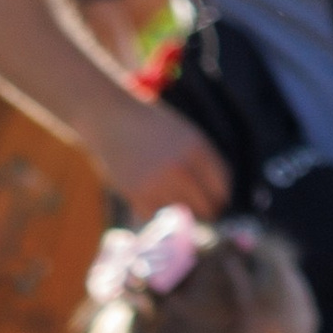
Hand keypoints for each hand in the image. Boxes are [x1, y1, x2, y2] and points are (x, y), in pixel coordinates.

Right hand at [90, 90, 229, 220]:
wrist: (111, 117)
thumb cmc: (151, 125)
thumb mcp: (185, 134)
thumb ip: (202, 162)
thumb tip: (217, 199)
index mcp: (197, 148)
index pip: (222, 186)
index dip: (221, 198)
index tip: (218, 203)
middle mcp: (180, 167)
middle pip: (205, 207)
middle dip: (204, 210)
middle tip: (199, 211)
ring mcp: (157, 183)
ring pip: (180, 213)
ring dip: (177, 208)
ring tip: (167, 192)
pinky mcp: (136, 194)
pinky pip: (155, 214)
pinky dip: (154, 208)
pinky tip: (149, 192)